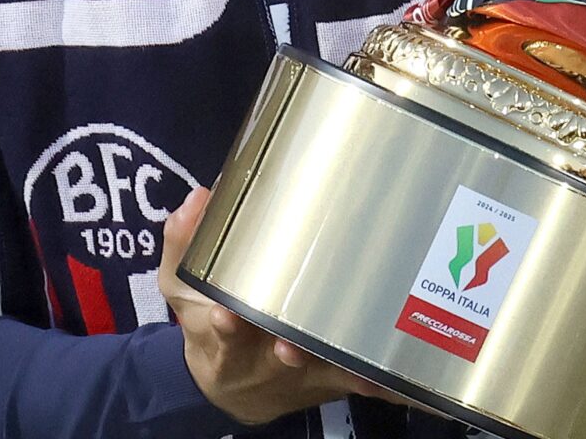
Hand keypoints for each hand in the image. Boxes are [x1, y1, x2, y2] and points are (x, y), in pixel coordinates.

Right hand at [157, 190, 394, 424]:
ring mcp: (299, 376)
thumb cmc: (210, 322)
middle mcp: (262, 364)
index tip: (227, 317)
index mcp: (224, 339)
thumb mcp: (183, 287)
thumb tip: (199, 197)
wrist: (230, 387)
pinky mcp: (329, 381)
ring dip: (340, 367)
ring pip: (322, 373)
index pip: (221, 334)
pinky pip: (357, 383)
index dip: (224, 328)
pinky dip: (380, 384)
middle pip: (275, 360)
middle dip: (287, 352)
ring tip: (360, 363)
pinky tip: (403, 378)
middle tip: (292, 345)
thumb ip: (183, 243)